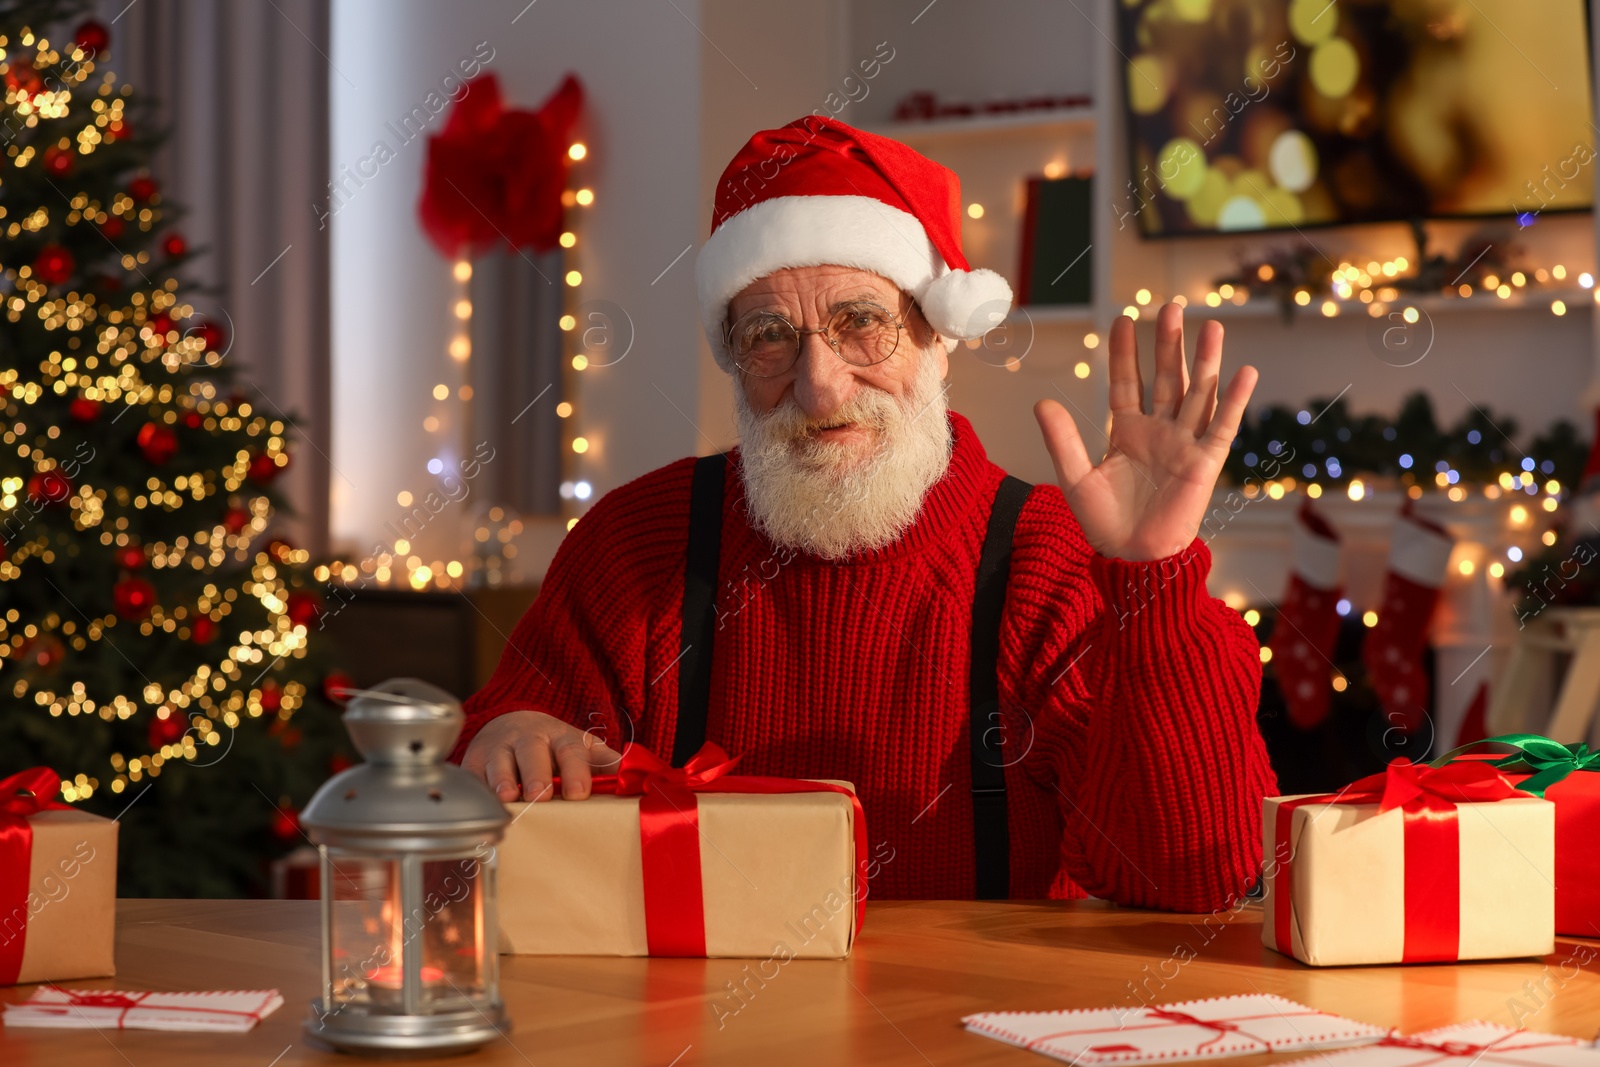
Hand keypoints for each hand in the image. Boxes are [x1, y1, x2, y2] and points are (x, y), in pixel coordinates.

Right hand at [460, 710, 621, 802]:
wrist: (514, 724)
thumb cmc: (555, 747)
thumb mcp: (584, 749)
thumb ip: (606, 764)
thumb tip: (634, 779)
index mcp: (562, 737)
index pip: (571, 751)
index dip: (575, 772)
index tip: (579, 793)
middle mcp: (528, 739)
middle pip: (532, 752)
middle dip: (536, 774)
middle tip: (541, 796)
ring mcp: (498, 748)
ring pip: (498, 761)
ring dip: (501, 780)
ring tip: (507, 798)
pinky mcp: (473, 761)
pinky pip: (471, 774)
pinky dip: (474, 789)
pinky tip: (477, 806)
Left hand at [1033, 303, 1256, 561]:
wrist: (1132, 557)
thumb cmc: (1105, 522)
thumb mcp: (1076, 477)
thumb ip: (1062, 440)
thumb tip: (1042, 401)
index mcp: (1128, 432)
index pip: (1127, 383)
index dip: (1126, 353)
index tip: (1123, 319)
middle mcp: (1159, 432)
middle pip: (1166, 378)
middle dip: (1168, 344)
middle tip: (1171, 305)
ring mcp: (1184, 444)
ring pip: (1197, 394)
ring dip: (1205, 361)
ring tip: (1212, 325)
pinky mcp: (1204, 463)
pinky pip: (1222, 427)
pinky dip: (1233, 401)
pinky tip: (1244, 372)